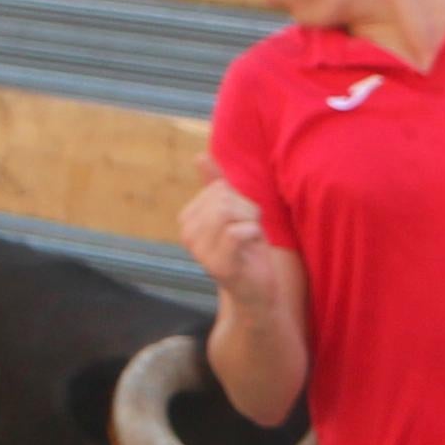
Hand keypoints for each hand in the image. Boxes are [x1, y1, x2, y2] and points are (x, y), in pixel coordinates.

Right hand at [180, 156, 291, 311]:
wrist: (257, 288)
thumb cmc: (246, 248)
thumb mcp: (233, 210)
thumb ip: (215, 184)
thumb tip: (199, 156)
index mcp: (188, 219)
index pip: (217, 189)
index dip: (239, 200)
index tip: (241, 221)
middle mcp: (188, 235)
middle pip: (223, 199)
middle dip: (246, 210)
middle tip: (249, 231)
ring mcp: (200, 251)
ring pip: (228, 212)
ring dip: (251, 222)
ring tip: (250, 240)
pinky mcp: (217, 264)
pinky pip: (236, 232)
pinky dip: (253, 234)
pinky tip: (252, 247)